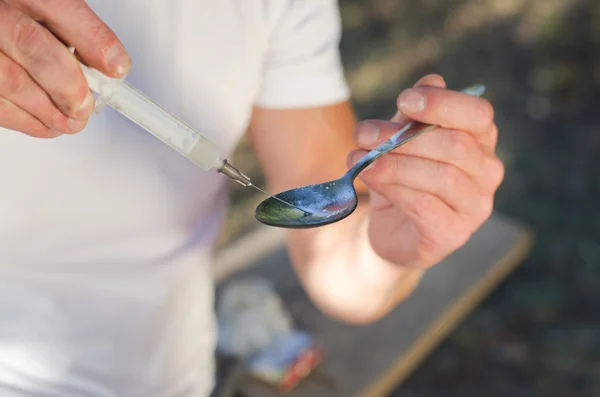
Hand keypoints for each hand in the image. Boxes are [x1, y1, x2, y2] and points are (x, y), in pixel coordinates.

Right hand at [0, 0, 129, 137]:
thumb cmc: (12, 12)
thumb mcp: (40, 6)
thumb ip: (69, 27)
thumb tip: (110, 62)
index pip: (61, 6)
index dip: (94, 40)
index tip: (117, 67)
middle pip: (32, 46)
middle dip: (67, 85)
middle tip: (85, 105)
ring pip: (9, 81)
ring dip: (47, 110)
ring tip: (71, 122)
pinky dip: (22, 119)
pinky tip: (43, 124)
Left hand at [347, 74, 503, 268]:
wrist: (392, 231)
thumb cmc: (402, 177)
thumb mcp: (402, 141)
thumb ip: (414, 116)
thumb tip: (430, 80)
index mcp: (480, 141)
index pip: (478, 114)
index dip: (443, 104)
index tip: (404, 100)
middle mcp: (487, 172)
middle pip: (456, 146)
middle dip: (405, 137)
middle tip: (364, 133)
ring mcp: (474, 207)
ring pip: (441, 177)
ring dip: (394, 164)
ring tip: (360, 159)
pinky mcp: (453, 234)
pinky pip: (425, 206)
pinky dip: (393, 188)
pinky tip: (369, 177)